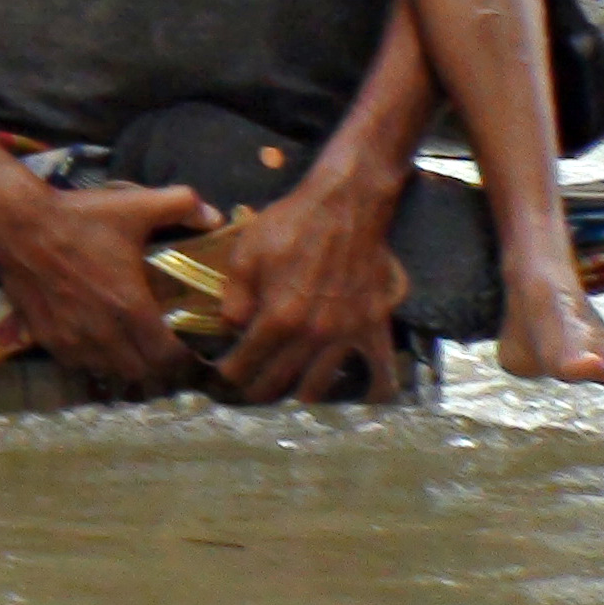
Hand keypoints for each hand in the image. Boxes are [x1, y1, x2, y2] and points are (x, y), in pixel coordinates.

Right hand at [0, 179, 220, 386]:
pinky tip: (96, 341)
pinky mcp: (47, 337)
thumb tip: (216, 217)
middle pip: (142, 372)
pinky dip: (92, 360)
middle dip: (157, 365)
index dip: (184, 359)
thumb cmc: (78, 217)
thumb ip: (181, 206)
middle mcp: (103, 332)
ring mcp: (72, 338)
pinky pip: (79, 364)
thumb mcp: (133, 205)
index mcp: (130, 307)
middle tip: (162, 348)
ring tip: (131, 348)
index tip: (190, 349)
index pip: (168, 357)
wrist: (16, 222)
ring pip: (110, 371)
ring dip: (125, 364)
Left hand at [211, 171, 409, 402]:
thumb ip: (234, 297)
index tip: (224, 376)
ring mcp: (348, 336)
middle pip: (280, 381)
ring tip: (287, 389)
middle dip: (259, 389)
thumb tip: (230, 328)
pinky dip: (368, 390)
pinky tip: (357, 396)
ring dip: (299, 391)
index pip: (247, 362)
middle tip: (248, 390)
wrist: (346, 208)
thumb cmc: (290, 226)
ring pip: (320, 385)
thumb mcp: (245, 254)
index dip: (231, 372)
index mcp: (279, 318)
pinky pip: (379, 372)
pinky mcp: (374, 328)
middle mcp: (314, 336)